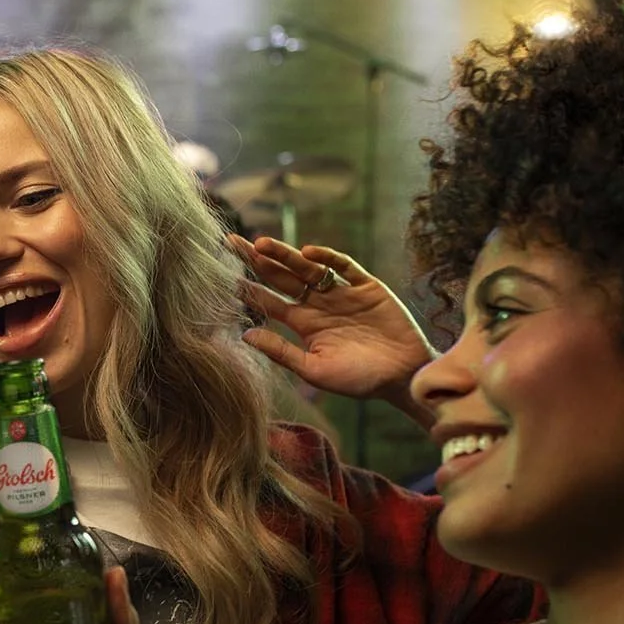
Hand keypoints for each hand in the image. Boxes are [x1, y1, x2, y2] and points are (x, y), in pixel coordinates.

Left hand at [234, 237, 433, 422]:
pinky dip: (328, 258)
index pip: (268, 301)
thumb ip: (282, 352)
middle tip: (230, 242)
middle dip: (257, 260)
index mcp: (303, 324)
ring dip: (285, 255)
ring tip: (261, 244)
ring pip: (308, 268)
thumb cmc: (359, 381)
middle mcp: (318, 304)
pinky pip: (344, 267)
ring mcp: (342, 293)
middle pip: (281, 277)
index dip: (246, 287)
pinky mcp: (366, 286)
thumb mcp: (314, 370)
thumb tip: (245, 336)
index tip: (220, 274)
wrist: (403, 377)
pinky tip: (308, 253)